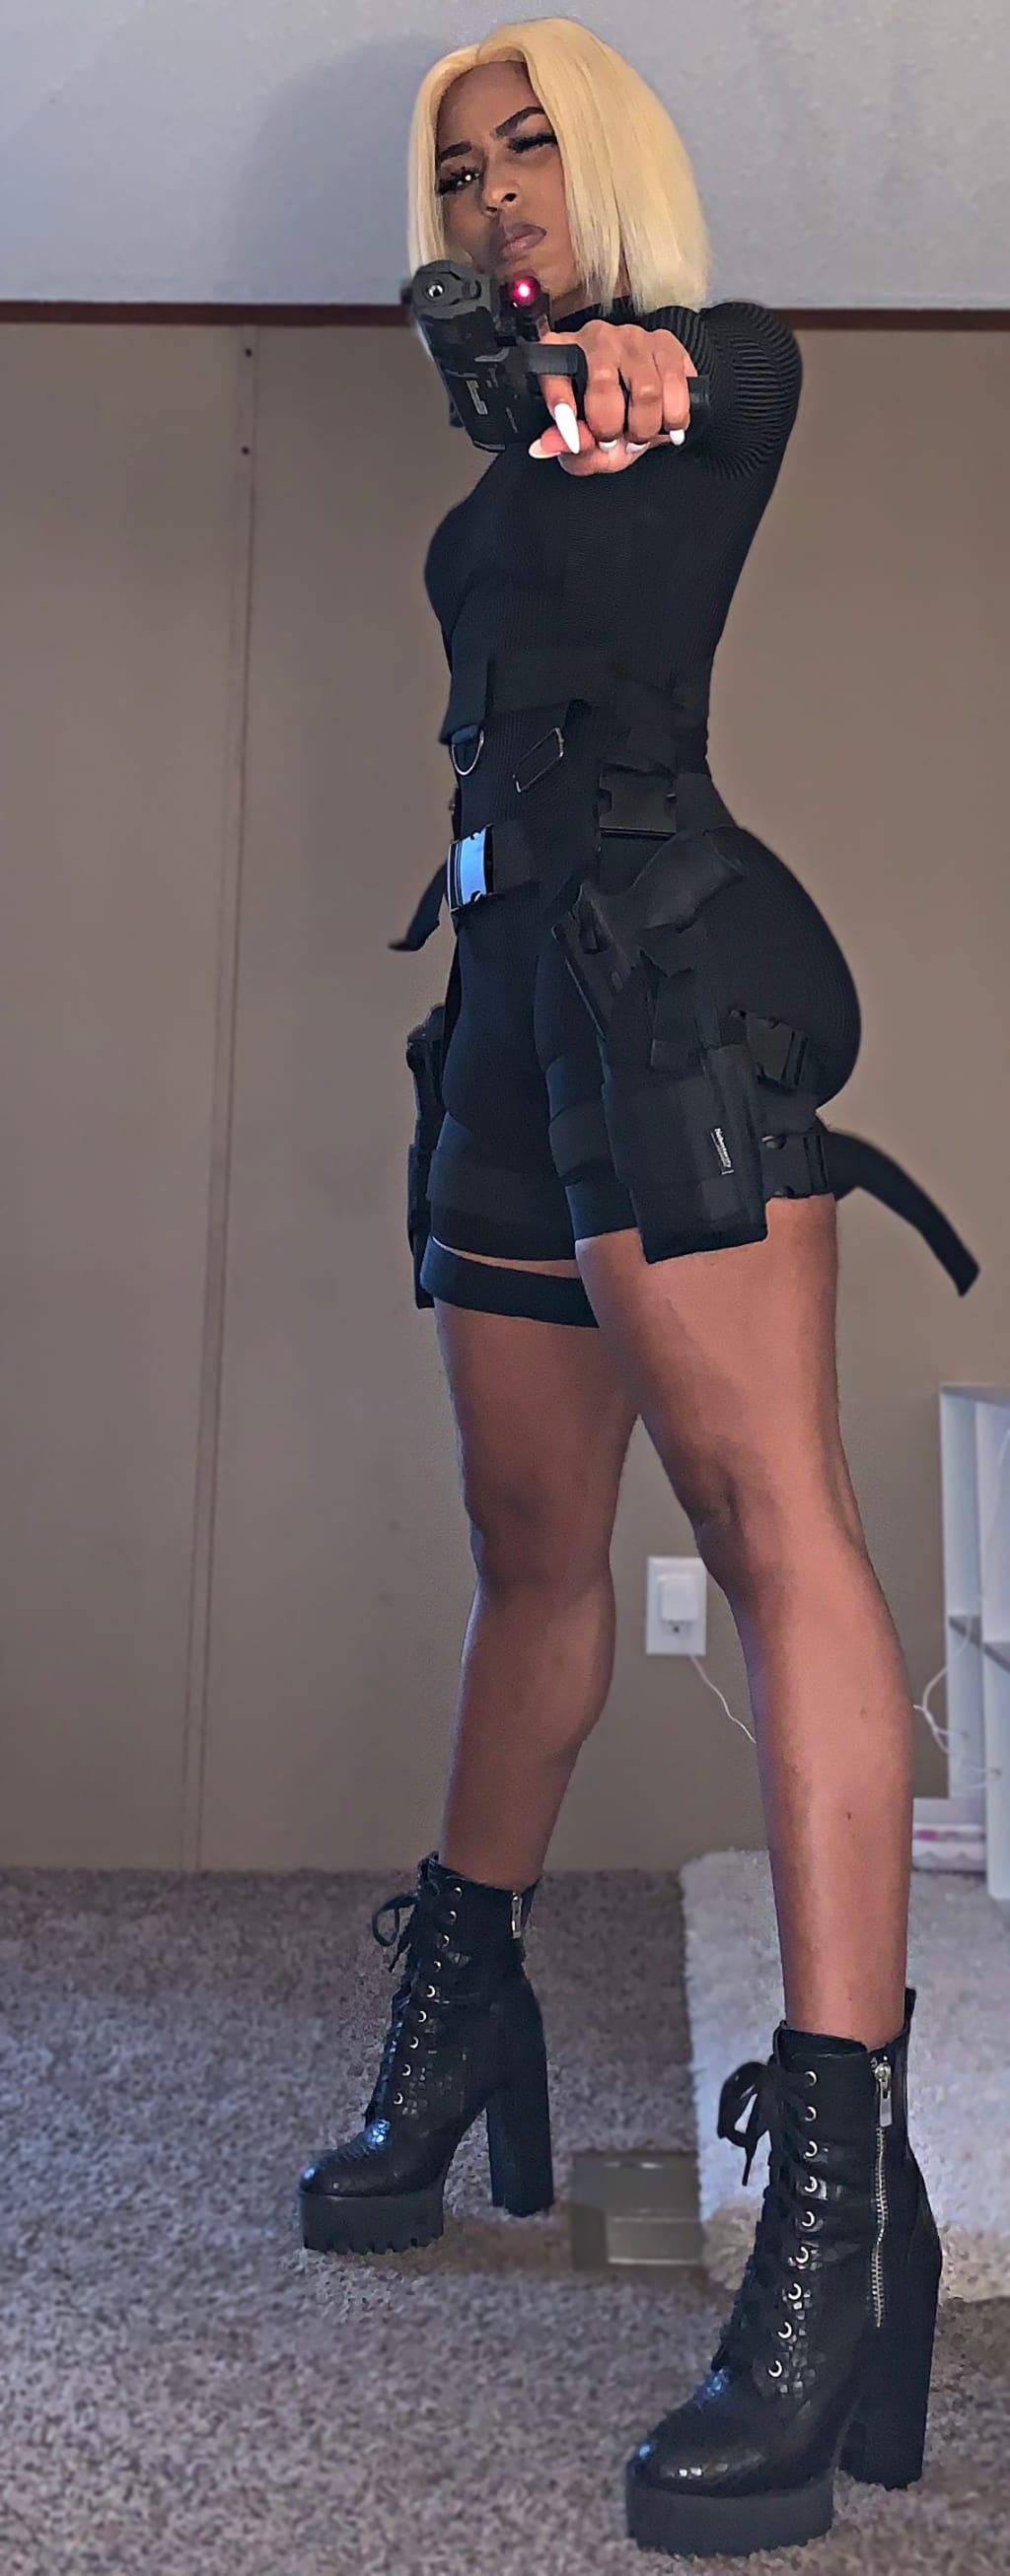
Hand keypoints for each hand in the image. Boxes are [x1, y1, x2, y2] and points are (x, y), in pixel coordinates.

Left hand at [530, 318, 696, 474]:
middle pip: (604, 384)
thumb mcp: (587, 446)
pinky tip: (667, 423)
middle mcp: (596, 339)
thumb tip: (550, 445)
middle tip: (614, 442)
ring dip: (646, 426)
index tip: (571, 432)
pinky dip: (675, 415)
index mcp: (564, 357)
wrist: (652, 406)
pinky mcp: (666, 342)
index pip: (554, 371)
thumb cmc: (613, 422)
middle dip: (611, 427)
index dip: (561, 404)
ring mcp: (633, 337)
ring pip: (646, 389)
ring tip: (641, 435)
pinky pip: (676, 383)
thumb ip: (570, 449)